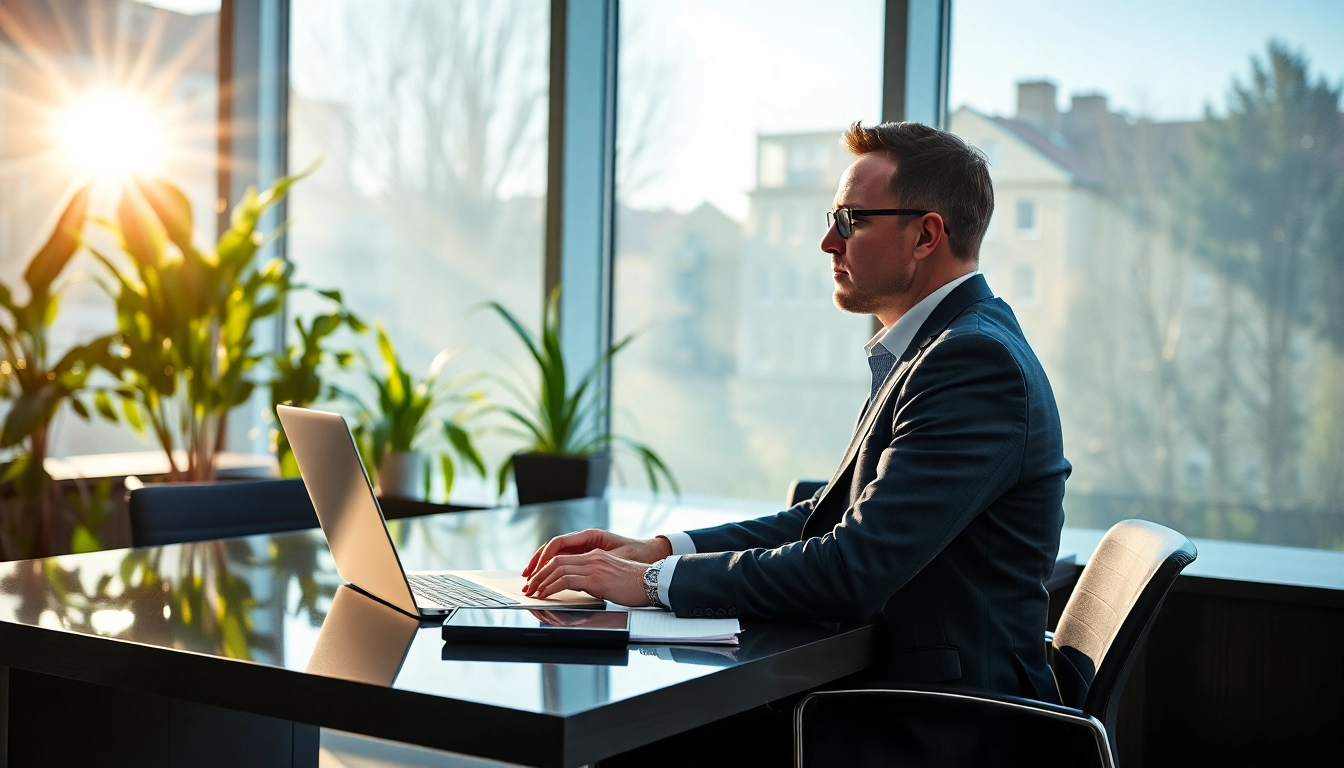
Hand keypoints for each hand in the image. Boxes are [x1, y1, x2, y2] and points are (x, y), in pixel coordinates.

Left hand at [522, 549, 650, 606]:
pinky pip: (566, 580)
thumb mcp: (611, 578)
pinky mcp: (596, 578)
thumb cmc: (636, 585)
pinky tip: (546, 594)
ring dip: (541, 581)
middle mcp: (592, 557)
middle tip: (529, 587)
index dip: (546, 568)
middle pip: (556, 560)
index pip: (563, 557)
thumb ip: (594, 579)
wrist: (652, 583)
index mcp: (596, 555)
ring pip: (558, 568)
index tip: (537, 581)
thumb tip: (579, 588)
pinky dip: (551, 587)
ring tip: (533, 592)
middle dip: (539, 574)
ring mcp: (594, 566)